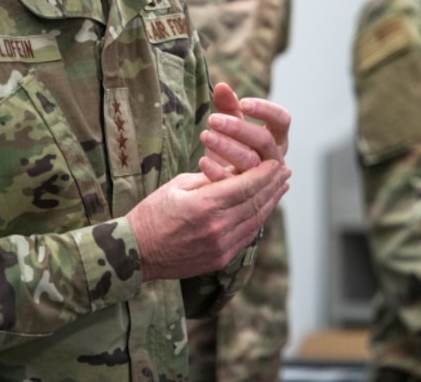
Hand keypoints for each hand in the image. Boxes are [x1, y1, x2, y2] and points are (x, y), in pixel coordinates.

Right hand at [126, 160, 290, 281]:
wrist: (136, 253)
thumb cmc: (152, 213)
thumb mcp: (178, 186)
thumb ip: (210, 178)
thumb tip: (237, 169)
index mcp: (205, 205)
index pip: (246, 185)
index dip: (265, 173)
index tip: (276, 162)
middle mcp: (217, 227)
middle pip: (256, 202)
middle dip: (273, 185)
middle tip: (285, 171)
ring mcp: (220, 246)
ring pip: (255, 220)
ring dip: (270, 202)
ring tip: (281, 187)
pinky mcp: (220, 259)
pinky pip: (247, 236)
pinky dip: (258, 220)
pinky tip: (264, 208)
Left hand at [199, 82, 290, 180]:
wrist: (227, 184)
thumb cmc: (234, 148)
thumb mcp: (232, 125)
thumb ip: (228, 106)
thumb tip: (221, 86)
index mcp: (277, 138)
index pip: (282, 120)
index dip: (265, 110)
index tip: (243, 103)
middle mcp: (275, 158)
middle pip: (265, 141)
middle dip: (239, 129)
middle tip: (213, 119)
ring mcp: (262, 178)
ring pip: (250, 162)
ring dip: (227, 148)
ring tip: (205, 135)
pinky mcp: (246, 195)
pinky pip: (233, 183)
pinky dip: (217, 172)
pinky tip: (201, 162)